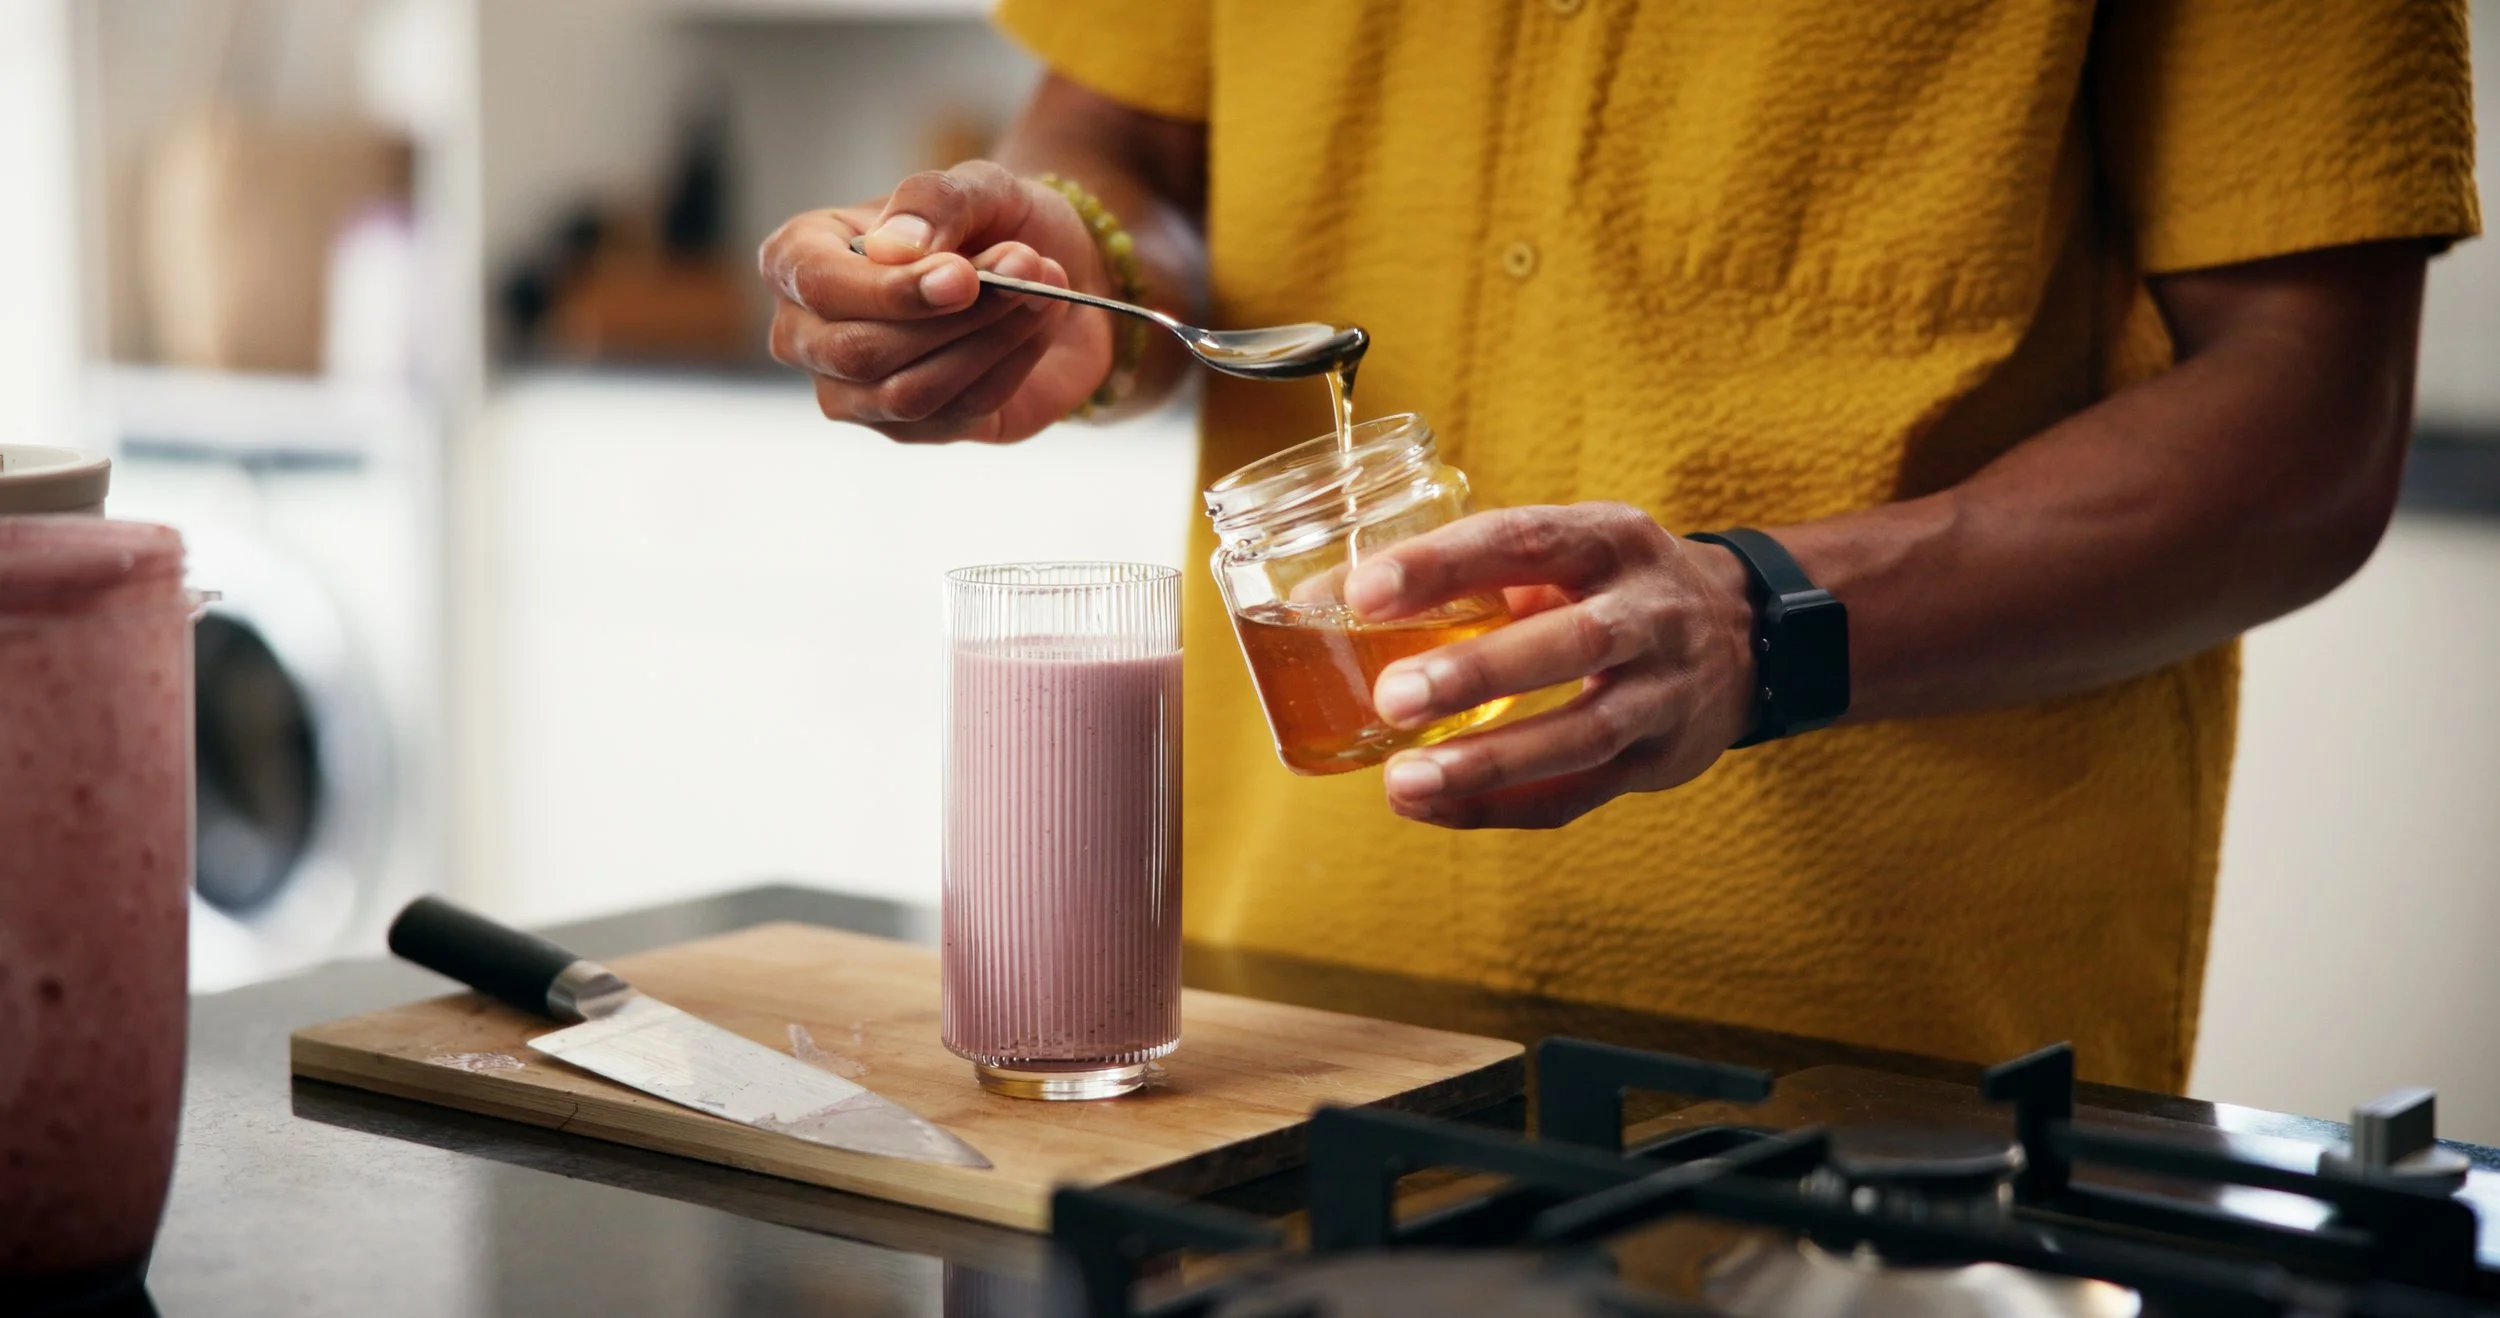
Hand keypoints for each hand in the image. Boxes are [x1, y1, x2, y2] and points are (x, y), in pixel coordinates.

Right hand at [757, 161, 1113, 441]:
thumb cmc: (994, 223)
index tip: (964, 276)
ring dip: (989, 340)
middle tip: (1027, 266)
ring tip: (1042, 289)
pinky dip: (1010, 365)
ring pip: (909, 393)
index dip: (890, 290)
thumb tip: (894, 250)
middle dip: (953, 317)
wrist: (1055, 271)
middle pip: (858, 352)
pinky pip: (958, 414)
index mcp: (800, 258)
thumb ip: (934, 201)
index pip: (817, 285)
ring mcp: (854, 392)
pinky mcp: (910, 429)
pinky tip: (1038, 323)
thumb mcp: (976, 185)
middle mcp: (810, 333)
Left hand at [1342, 504, 1761, 828]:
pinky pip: (1579, 794)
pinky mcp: (1659, 761)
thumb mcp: (1559, 552)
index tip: (1363, 591)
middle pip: (1571, 643)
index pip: (1525, 540)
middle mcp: (1649, 612)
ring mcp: (1663, 692)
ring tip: (1404, 782)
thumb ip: (1461, 575)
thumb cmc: (1607, 587)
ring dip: (1490, 763)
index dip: (1443, 564)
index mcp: (1609, 541)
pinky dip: (1503, 806)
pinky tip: (1434, 809)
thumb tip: (1315, 604)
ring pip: (1582, 734)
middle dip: (1478, 672)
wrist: (1743, 637)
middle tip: (1393, 697)